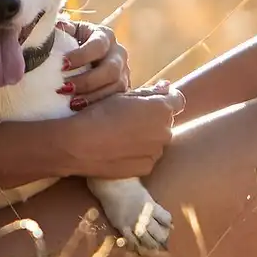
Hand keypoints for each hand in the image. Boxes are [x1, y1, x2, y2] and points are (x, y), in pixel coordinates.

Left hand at [57, 17, 130, 108]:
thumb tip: (48, 30)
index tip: (62, 65)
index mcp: (105, 36)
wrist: (87, 58)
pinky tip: (81, 111)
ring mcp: (124, 73)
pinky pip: (116, 101)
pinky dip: (98, 106)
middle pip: (111, 69)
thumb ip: (60, 31)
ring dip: (93, 97)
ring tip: (71, 104)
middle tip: (64, 88)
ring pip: (116, 87)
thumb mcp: (67, 33)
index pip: (98, 45)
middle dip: (87, 81)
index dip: (81, 56)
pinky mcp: (123, 91)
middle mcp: (119, 54)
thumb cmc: (71, 44)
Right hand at [63, 81, 184, 177]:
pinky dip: (138, 154)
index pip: (177, 100)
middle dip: (153, 119)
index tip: (149, 102)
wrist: (79, 144)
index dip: (164, 99)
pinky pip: (147, 157)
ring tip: (121, 136)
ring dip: (146, 137)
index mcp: (161, 109)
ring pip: (156, 141)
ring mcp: (157, 152)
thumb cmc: (98, 113)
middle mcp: (165, 131)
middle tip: (128, 120)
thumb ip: (149, 92)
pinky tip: (119, 150)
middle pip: (165, 122)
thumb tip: (167, 87)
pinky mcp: (146, 168)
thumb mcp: (123, 95)